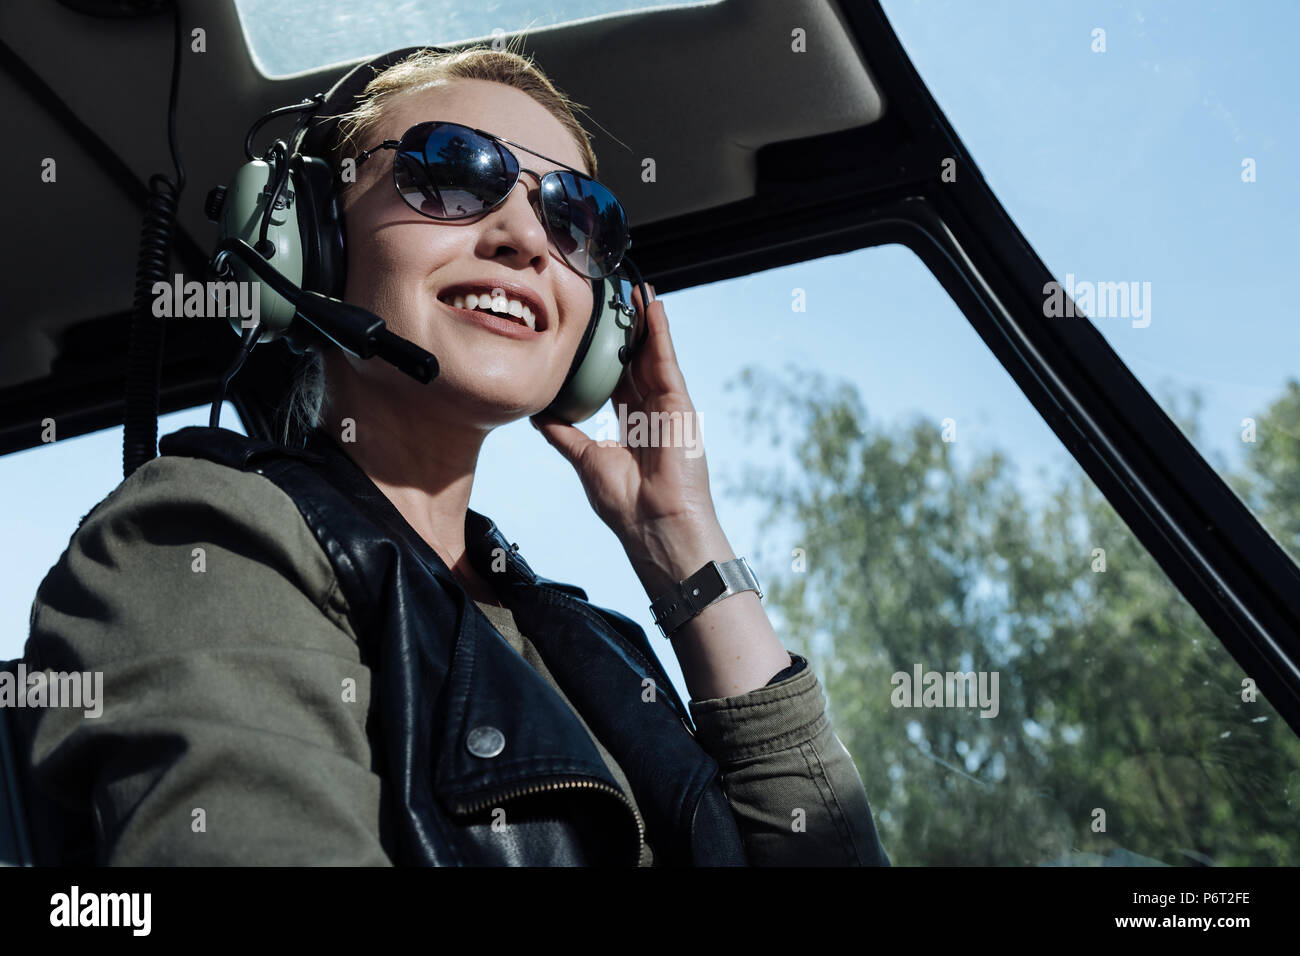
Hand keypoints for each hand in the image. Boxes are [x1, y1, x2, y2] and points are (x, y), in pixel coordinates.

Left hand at [529, 285, 718, 548]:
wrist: (654, 525)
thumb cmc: (625, 503)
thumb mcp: (585, 459)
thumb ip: (564, 433)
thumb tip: (538, 414)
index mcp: (630, 424)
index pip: (618, 378)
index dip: (608, 352)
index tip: (595, 327)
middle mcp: (651, 412)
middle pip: (637, 360)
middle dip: (627, 329)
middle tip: (615, 295)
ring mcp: (668, 407)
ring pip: (653, 354)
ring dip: (645, 321)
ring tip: (635, 288)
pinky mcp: (680, 405)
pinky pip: (667, 362)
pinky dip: (660, 334)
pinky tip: (652, 307)